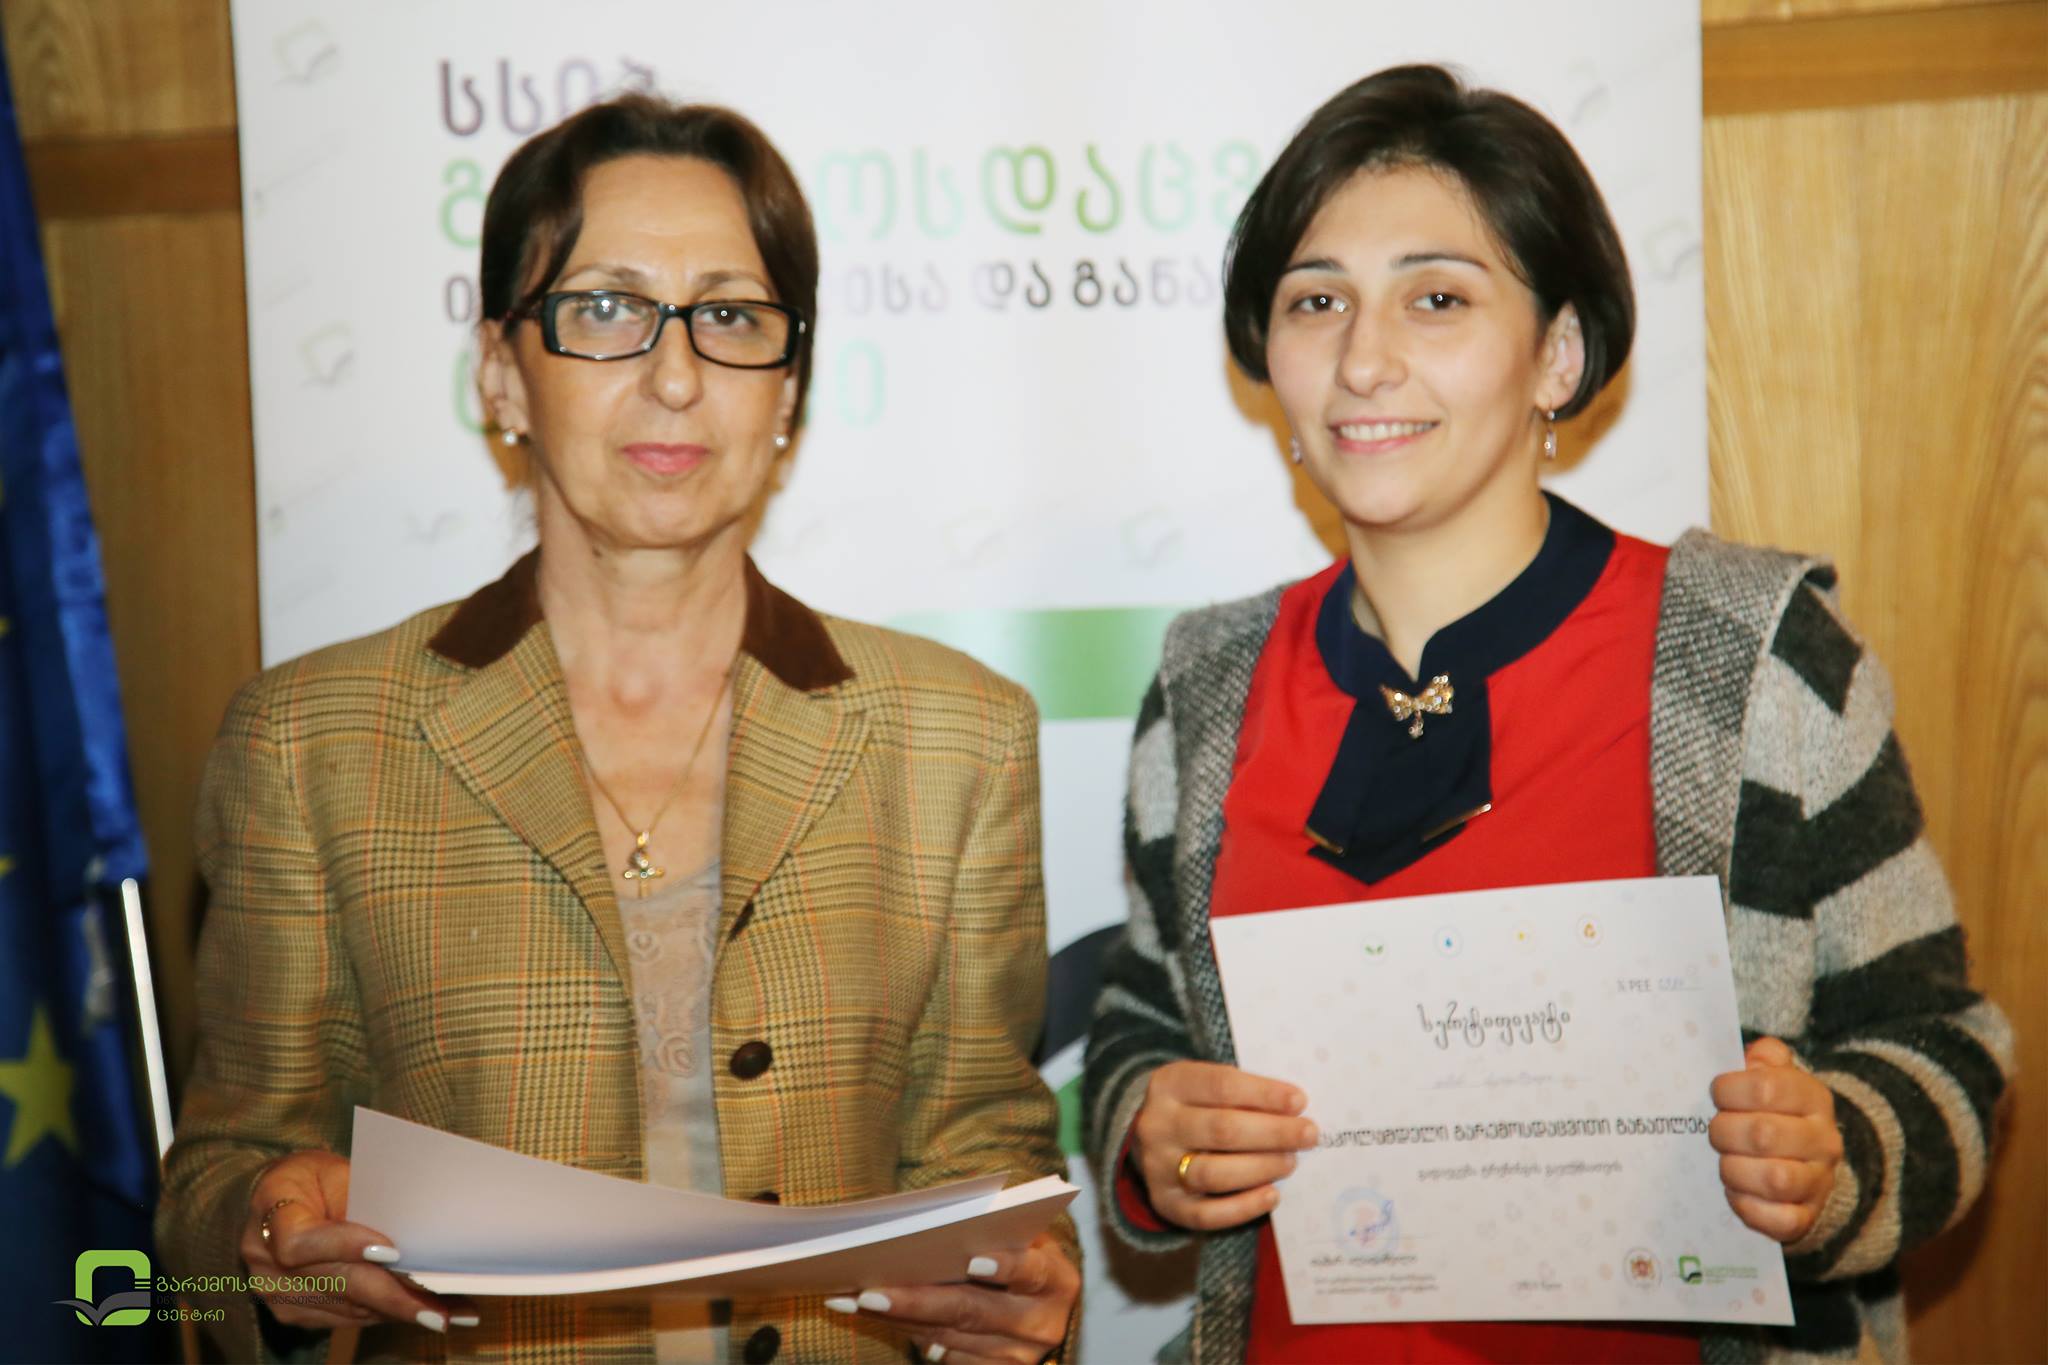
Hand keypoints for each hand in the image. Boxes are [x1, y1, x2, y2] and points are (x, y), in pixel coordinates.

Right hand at [240, 1150, 476, 1332]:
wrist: (271, 1202)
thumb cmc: (309, 1179)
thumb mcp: (332, 1171)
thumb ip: (361, 1200)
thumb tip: (406, 1231)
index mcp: (271, 1214)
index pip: (301, 1242)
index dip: (345, 1247)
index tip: (392, 1251)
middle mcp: (267, 1264)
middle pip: (336, 1284)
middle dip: (393, 1297)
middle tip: (437, 1310)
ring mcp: (277, 1295)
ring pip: (347, 1307)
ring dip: (399, 1311)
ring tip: (446, 1313)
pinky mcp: (294, 1313)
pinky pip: (346, 1317)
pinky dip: (385, 1314)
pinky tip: (422, 1313)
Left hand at [824, 1234, 1077, 1362]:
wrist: (1045, 1310)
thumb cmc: (1024, 1257)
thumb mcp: (1025, 1239)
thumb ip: (997, 1229)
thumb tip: (936, 1223)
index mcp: (1056, 1280)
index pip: (1031, 1271)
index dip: (1005, 1265)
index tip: (973, 1260)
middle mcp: (1041, 1324)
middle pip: (973, 1311)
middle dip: (918, 1301)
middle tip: (870, 1292)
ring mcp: (1019, 1356)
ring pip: (950, 1338)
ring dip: (899, 1320)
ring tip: (857, 1302)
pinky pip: (948, 1359)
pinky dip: (911, 1337)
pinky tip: (879, 1321)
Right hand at [1129, 1060, 1315, 1230]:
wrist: (1148, 1136)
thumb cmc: (1196, 1105)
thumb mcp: (1206, 1085)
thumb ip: (1242, 1092)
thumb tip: (1295, 1110)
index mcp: (1169, 1085)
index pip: (1221, 1085)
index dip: (1264, 1094)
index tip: (1299, 1101)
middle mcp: (1158, 1126)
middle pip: (1222, 1130)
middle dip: (1273, 1133)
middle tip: (1308, 1135)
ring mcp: (1158, 1167)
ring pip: (1214, 1173)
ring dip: (1261, 1168)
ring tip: (1290, 1162)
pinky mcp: (1166, 1203)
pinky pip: (1206, 1214)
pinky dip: (1243, 1208)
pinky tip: (1272, 1196)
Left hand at [1708, 1037, 1843, 1243]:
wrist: (1810, 1166)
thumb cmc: (1776, 1113)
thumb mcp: (1776, 1076)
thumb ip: (1766, 1057)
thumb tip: (1756, 1054)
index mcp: (1813, 1099)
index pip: (1766, 1087)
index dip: (1729, 1090)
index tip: (1717, 1094)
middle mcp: (1823, 1141)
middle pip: (1763, 1134)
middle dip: (1724, 1132)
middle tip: (1715, 1131)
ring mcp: (1818, 1182)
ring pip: (1774, 1179)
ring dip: (1734, 1169)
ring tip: (1725, 1161)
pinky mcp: (1806, 1218)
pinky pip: (1777, 1220)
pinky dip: (1747, 1206)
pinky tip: (1735, 1192)